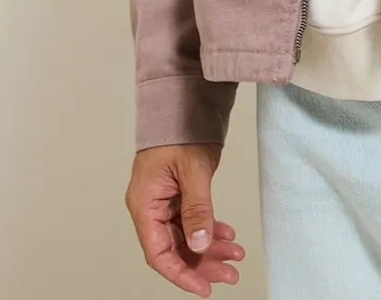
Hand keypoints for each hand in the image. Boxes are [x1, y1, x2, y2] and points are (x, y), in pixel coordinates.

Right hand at [125, 142, 244, 293]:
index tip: (204, 287)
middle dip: (202, 263)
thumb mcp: (192, 170)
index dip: (180, 274)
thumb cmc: (179, 127)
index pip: (158, 252)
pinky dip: (210, 229)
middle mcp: (151, 206)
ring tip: (236, 255)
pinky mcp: (178, 194)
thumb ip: (197, 209)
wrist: (183, 100)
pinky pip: (192, 221)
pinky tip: (227, 234)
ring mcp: (164, 201)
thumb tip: (200, 244)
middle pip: (174, 248)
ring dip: (210, 248)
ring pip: (186, 237)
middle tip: (230, 274)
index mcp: (144, 203)